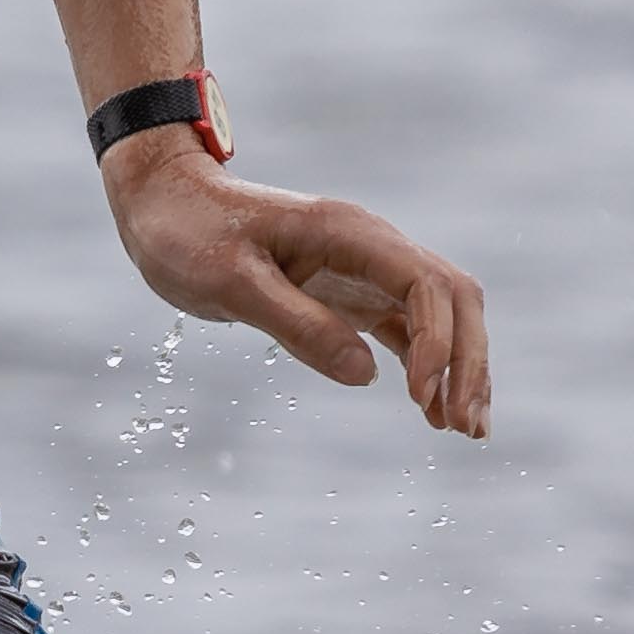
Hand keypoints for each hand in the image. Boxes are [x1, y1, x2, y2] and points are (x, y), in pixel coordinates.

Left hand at [103, 142, 491, 438]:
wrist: (164, 203)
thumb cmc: (188, 233)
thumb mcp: (230, 283)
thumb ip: (297, 325)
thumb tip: (367, 376)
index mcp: (350, 232)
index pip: (426, 283)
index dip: (437, 341)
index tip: (417, 396)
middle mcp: (371, 247)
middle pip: (453, 298)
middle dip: (468, 361)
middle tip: (463, 426)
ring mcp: (366, 270)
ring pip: (442, 316)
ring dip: (461, 368)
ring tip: (465, 430)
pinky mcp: (351, 294)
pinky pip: (409, 330)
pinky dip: (430, 368)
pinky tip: (433, 411)